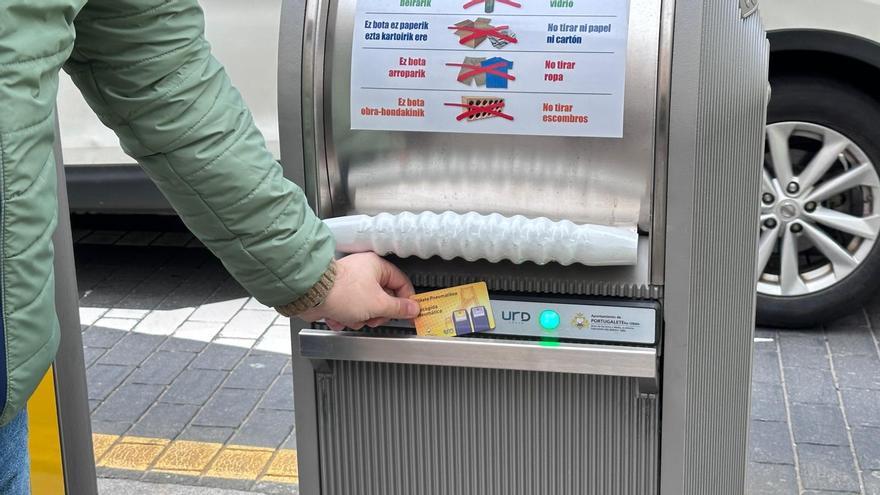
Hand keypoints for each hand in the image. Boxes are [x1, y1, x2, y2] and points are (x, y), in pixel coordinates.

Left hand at [299, 253, 419, 329]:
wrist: (311, 295)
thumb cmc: (341, 292)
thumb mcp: (378, 304)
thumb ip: (398, 308)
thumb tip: (413, 309)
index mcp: (377, 266)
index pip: (401, 283)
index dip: (406, 301)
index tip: (408, 314)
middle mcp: (364, 271)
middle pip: (384, 298)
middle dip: (378, 313)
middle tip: (374, 318)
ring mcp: (350, 282)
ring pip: (367, 307)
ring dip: (361, 318)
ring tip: (353, 318)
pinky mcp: (338, 293)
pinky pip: (350, 309)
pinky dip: (346, 317)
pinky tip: (340, 318)